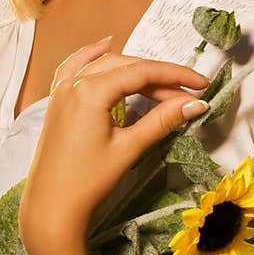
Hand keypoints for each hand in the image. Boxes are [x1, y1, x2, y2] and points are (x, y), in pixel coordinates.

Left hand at [18, 37, 208, 254]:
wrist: (50, 207)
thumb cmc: (88, 181)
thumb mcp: (129, 148)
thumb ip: (162, 120)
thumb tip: (195, 103)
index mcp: (91, 91)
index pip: (142, 72)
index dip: (176, 75)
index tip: (202, 83)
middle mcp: (74, 83)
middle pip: (126, 67)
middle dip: (159, 78)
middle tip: (188, 94)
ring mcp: (62, 90)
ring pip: (105, 66)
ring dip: (134, 71)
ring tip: (163, 83)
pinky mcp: (57, 102)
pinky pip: (76, 67)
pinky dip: (93, 57)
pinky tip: (106, 47)